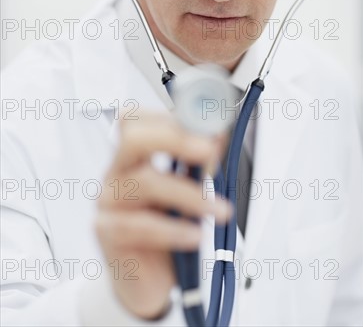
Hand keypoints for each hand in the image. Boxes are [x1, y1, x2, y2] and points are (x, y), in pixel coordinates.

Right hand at [95, 110, 231, 319]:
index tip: (207, 124)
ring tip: (221, 210)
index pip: (137, 119)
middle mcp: (117, 173)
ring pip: (146, 182)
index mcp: (133, 157)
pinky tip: (195, 235)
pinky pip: (141, 225)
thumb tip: (218, 134)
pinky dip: (175, 230)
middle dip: (174, 138)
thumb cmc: (166, 229)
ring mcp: (108, 202)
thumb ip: (199, 163)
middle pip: (132, 137)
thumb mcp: (187, 191)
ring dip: (191, 195)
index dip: (170, 115)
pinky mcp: (107, 233)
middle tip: (208, 150)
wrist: (148, 281)